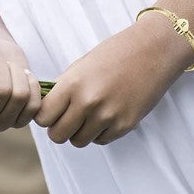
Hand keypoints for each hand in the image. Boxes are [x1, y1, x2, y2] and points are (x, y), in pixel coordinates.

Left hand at [35, 15, 191, 146]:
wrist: (150, 52)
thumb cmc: (112, 55)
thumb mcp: (79, 67)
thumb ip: (62, 88)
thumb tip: (46, 108)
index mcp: (72, 84)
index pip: (43, 117)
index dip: (43, 116)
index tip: (48, 112)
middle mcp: (88, 103)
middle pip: (57, 135)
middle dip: (58, 128)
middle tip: (64, 118)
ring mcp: (107, 117)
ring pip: (79, 141)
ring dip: (79, 132)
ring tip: (86, 116)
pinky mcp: (126, 125)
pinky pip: (101, 140)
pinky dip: (98, 133)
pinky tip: (104, 115)